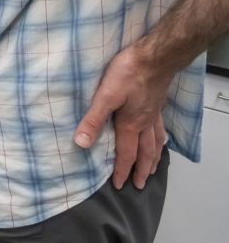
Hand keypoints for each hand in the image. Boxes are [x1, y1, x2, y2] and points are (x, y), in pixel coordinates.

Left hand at [74, 42, 171, 189]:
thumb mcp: (105, 96)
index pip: (126, 154)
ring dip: (153, 157)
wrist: (155, 56)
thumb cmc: (129, 73)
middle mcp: (145, 122)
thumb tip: (81, 143)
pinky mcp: (156, 102)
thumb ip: (93, 119)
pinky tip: (158, 135)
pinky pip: (160, 127)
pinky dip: (160, 138)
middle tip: (140, 184)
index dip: (122, 170)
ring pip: (156, 141)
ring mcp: (153, 113)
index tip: (119, 185)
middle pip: (145, 152)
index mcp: (131, 124)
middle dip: (141, 170)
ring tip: (154, 167)